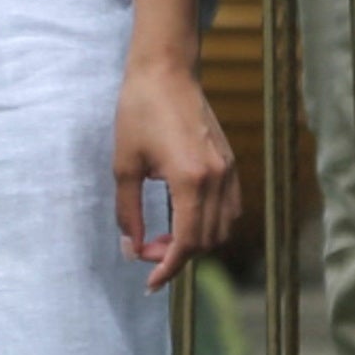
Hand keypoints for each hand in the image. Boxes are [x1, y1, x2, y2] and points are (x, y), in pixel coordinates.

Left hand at [111, 44, 240, 291]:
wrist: (165, 72)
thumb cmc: (138, 112)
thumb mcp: (124, 165)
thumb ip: (128, 211)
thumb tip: (130, 247)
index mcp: (191, 180)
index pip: (188, 242)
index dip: (169, 268)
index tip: (150, 282)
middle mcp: (217, 178)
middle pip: (208, 240)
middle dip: (178, 255)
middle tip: (146, 250)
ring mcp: (228, 170)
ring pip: (223, 227)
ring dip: (196, 241)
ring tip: (162, 237)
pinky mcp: (229, 162)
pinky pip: (230, 207)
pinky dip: (210, 222)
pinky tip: (182, 219)